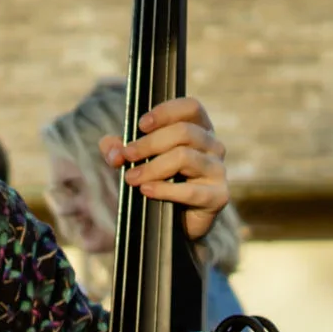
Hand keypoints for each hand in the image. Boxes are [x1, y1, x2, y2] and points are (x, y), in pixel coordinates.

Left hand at [103, 96, 227, 242]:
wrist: (178, 224)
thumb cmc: (160, 182)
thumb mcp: (137, 161)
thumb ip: (120, 150)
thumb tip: (113, 151)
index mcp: (199, 129)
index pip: (191, 107)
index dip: (166, 112)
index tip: (140, 125)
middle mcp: (213, 145)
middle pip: (184, 132)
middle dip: (149, 144)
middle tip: (127, 155)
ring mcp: (218, 170)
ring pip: (185, 157)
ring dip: (152, 167)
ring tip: (131, 178)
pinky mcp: (219, 196)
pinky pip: (190, 190)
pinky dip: (164, 189)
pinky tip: (146, 190)